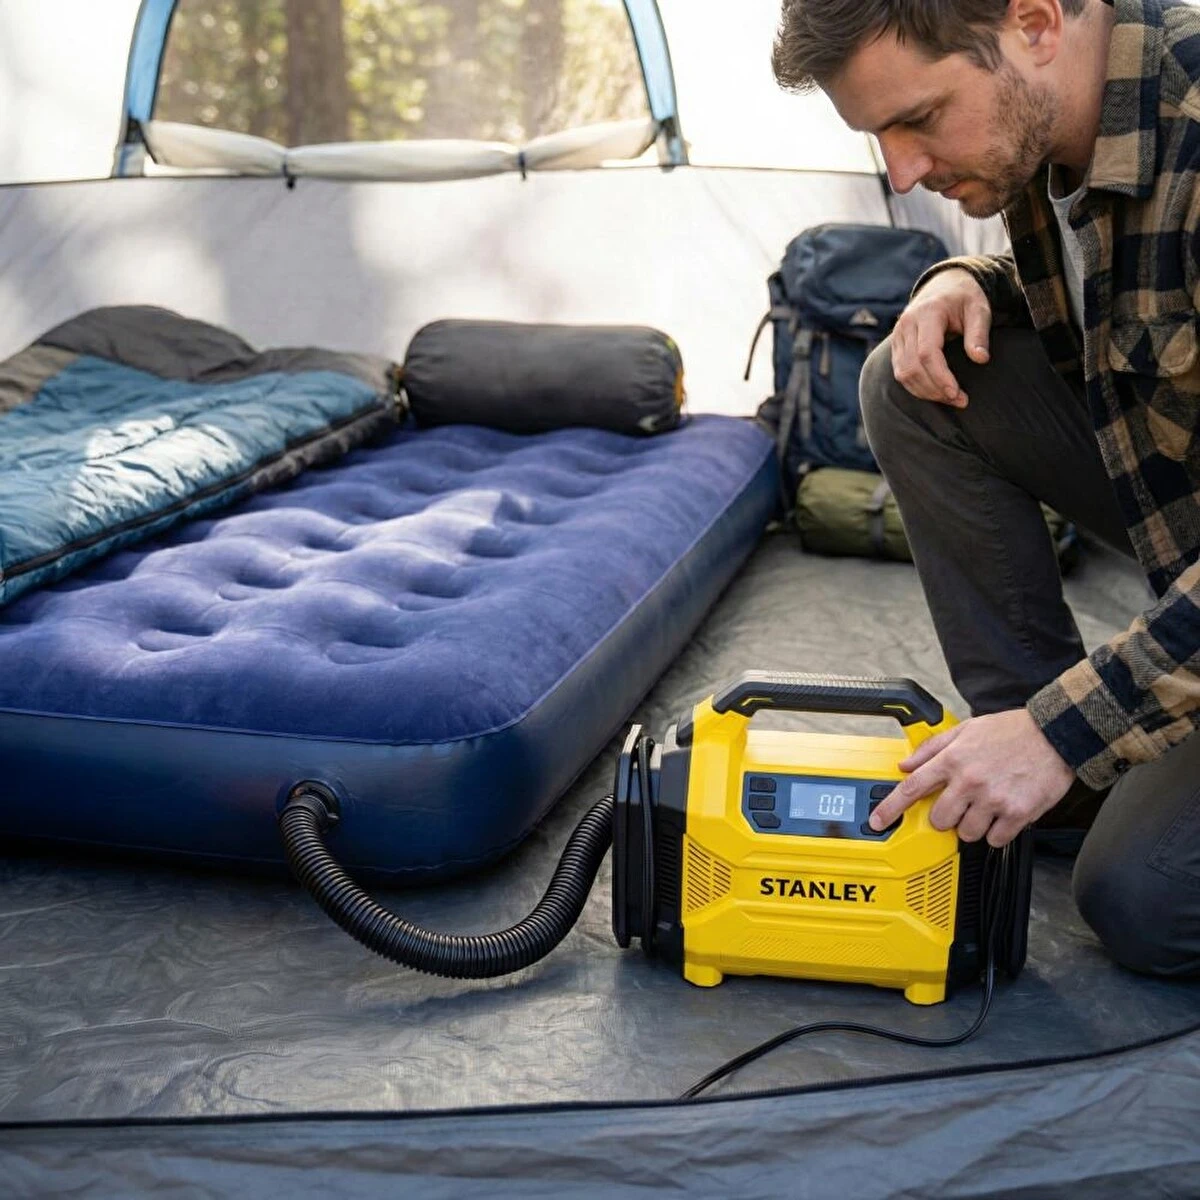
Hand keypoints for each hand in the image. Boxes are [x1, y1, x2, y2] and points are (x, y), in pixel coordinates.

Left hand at [867, 709, 1076, 847]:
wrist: (1055, 734)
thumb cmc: (1011, 731)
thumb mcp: (965, 729)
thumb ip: (932, 748)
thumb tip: (905, 765)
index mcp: (953, 759)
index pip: (911, 788)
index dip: (890, 809)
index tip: (878, 822)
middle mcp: (969, 781)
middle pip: (939, 820)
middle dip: (946, 817)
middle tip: (960, 805)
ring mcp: (993, 799)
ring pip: (967, 833)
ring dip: (973, 826)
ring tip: (986, 807)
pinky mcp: (1017, 814)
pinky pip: (995, 840)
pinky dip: (997, 833)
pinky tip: (1004, 814)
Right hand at [891, 268, 992, 407]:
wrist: (943, 285)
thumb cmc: (964, 299)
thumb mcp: (979, 309)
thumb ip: (979, 333)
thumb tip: (980, 359)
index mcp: (927, 313)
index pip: (927, 352)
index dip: (940, 376)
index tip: (957, 393)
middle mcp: (906, 324)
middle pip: (912, 367)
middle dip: (934, 389)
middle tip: (960, 400)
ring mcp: (897, 335)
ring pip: (903, 373)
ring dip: (925, 391)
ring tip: (950, 399)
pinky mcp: (896, 346)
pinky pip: (900, 373)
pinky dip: (917, 387)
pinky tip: (936, 392)